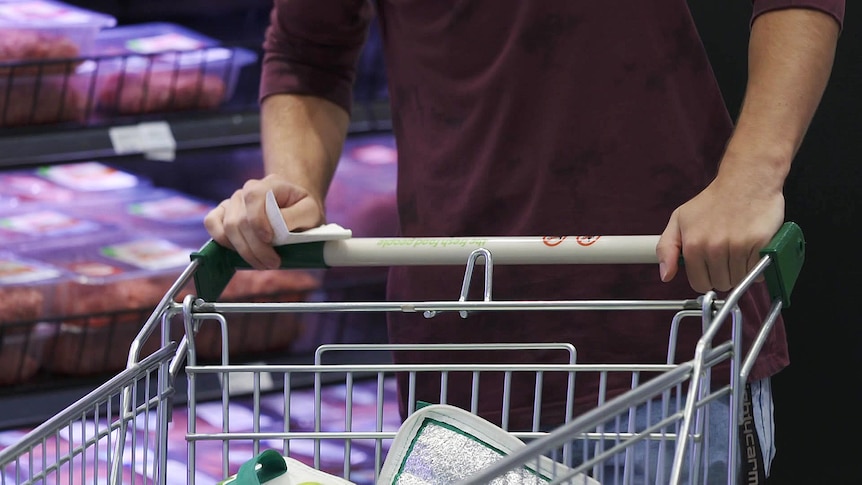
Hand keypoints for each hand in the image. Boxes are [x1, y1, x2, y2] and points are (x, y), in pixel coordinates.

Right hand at [204, 174, 325, 268]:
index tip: (270, 241)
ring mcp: (233, 200)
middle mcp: (247, 190)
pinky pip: (212, 223)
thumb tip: (276, 229)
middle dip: (255, 247)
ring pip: (228, 228)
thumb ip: (294, 217)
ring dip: (244, 251)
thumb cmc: (302, 211)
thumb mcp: (310, 212)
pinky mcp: (223, 212)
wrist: (294, 207)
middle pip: (240, 220)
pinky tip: (240, 252)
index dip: (258, 222)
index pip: (254, 198)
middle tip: (272, 263)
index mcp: (269, 185)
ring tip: (263, 263)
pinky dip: (223, 241)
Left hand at [655, 162, 784, 292]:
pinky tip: (752, 250)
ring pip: (740, 279)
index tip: (710, 267)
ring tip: (739, 249)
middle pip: (721, 283)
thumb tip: (665, 276)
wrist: (745, 180)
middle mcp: (714, 248)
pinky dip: (757, 266)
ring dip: (741, 270)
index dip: (706, 277)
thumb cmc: (713, 201)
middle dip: (724, 274)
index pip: (699, 283)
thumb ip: (666, 248)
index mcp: (693, 245)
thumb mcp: (679, 220)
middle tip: (726, 254)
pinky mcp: (760, 244)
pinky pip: (758, 271)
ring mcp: (738, 246)